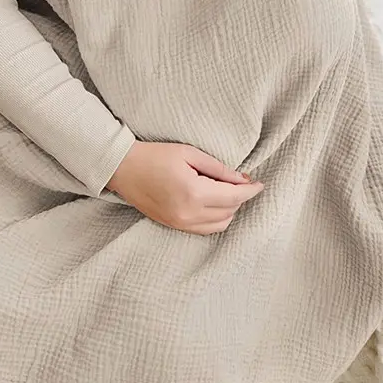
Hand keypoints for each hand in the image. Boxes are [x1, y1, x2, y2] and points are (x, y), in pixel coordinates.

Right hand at [107, 142, 262, 235]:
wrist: (122, 168)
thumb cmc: (154, 155)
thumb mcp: (188, 153)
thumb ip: (217, 168)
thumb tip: (241, 178)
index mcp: (193, 192)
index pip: (233, 197)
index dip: (250, 190)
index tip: (259, 184)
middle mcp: (188, 213)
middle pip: (229, 212)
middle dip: (240, 198)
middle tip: (241, 182)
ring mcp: (179, 223)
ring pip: (219, 225)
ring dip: (229, 210)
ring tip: (228, 193)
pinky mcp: (173, 226)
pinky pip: (204, 229)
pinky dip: (215, 219)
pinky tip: (214, 204)